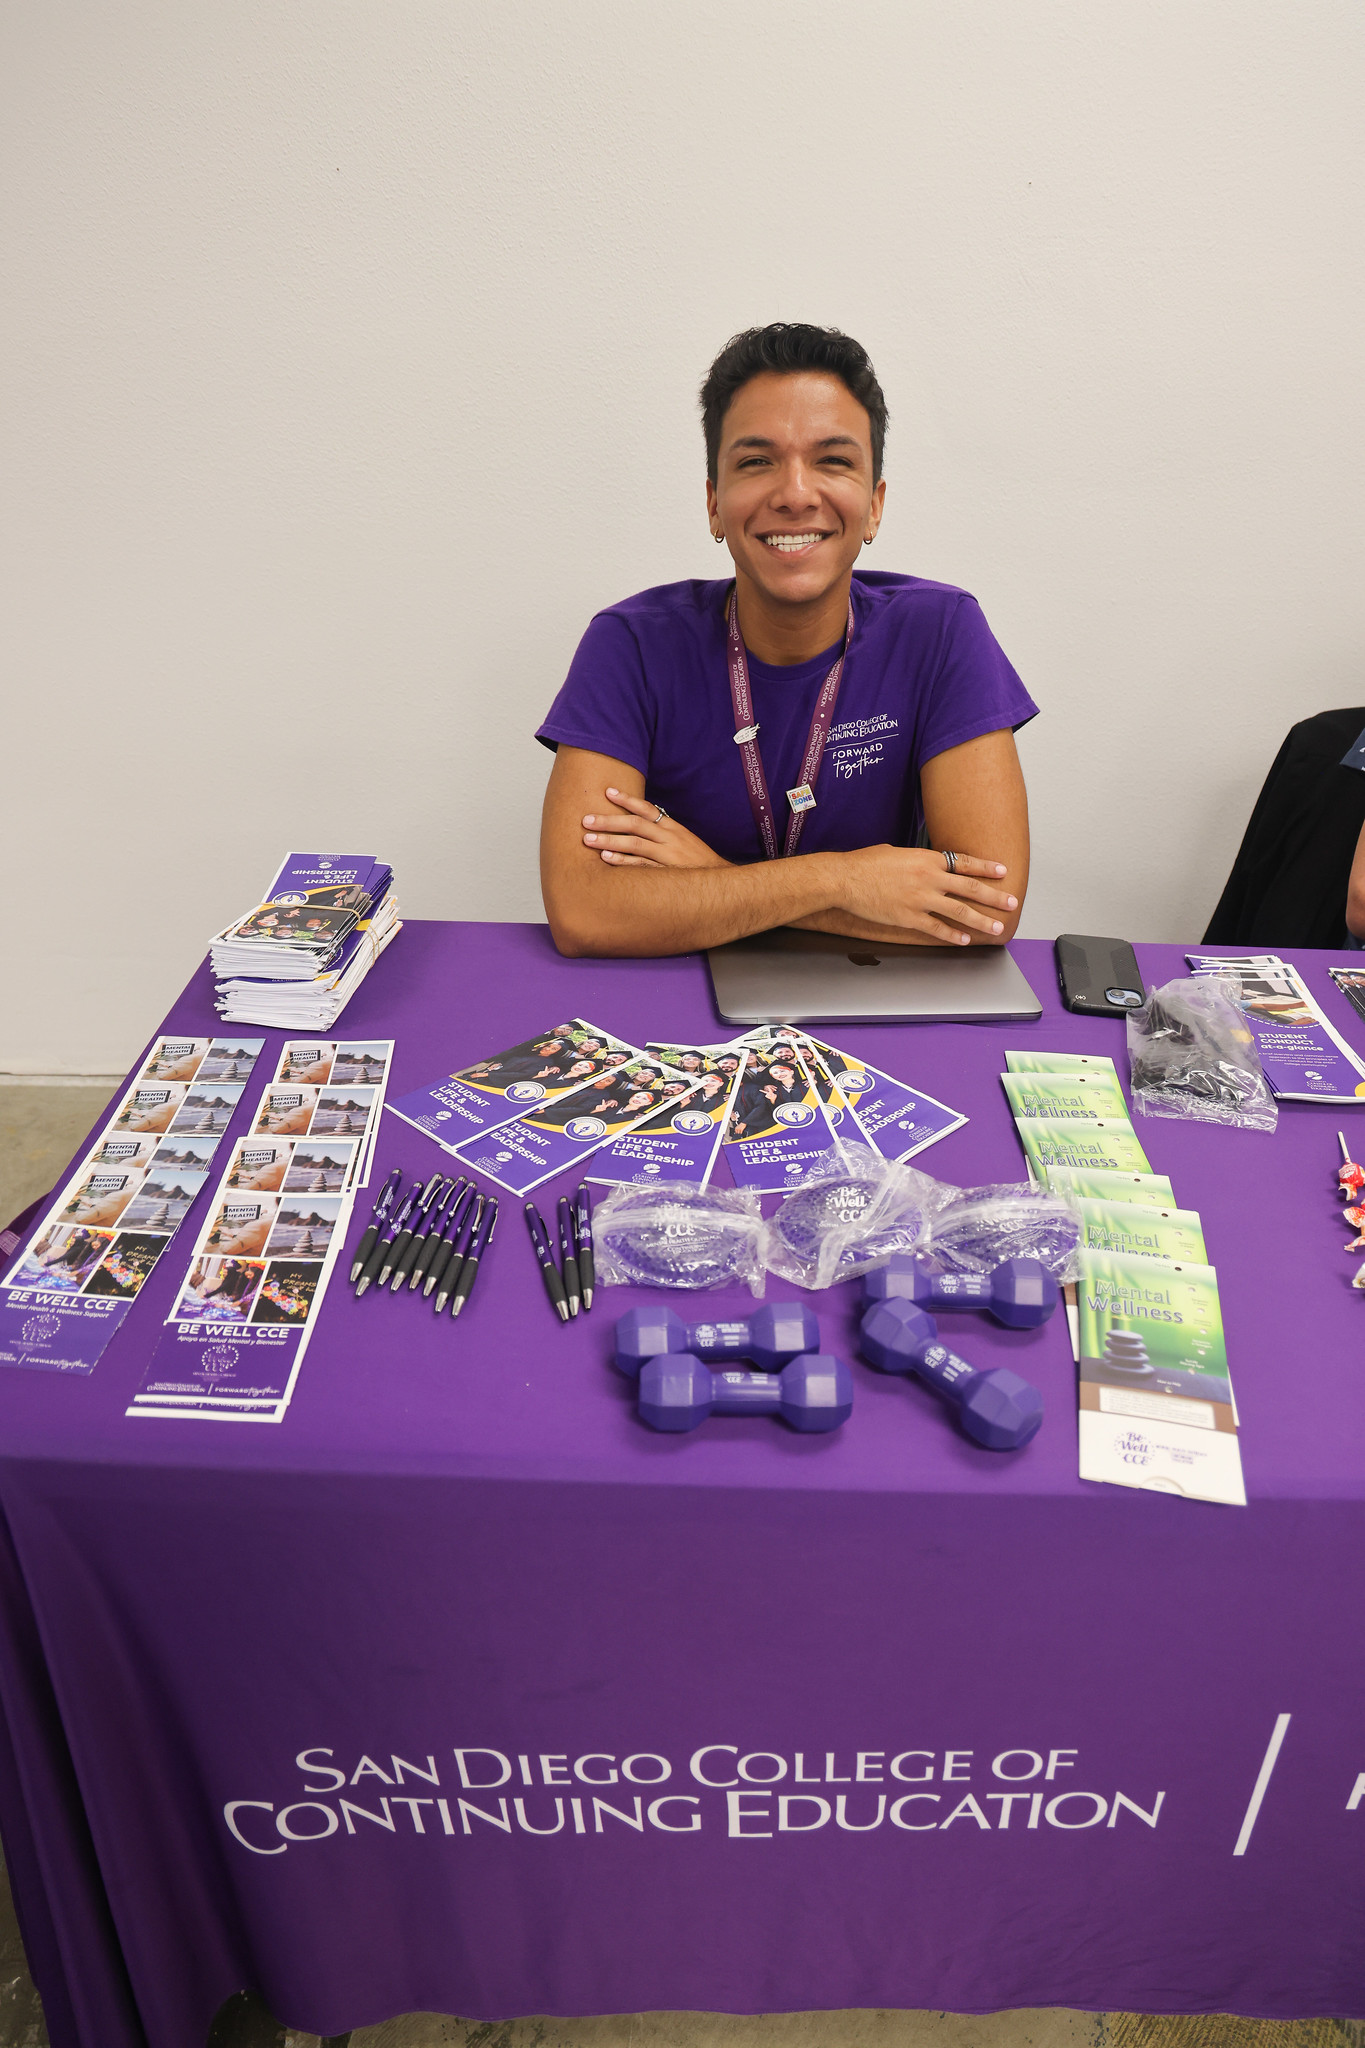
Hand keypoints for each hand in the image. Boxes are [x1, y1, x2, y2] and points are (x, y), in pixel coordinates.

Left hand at [582, 789, 730, 868]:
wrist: (720, 882)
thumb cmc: (698, 862)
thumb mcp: (683, 841)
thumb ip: (663, 832)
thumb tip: (641, 821)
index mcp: (673, 828)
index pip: (647, 809)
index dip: (627, 799)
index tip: (607, 791)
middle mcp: (670, 839)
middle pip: (635, 824)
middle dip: (609, 821)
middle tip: (586, 820)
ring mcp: (667, 856)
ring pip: (635, 844)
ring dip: (610, 841)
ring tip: (588, 840)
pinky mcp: (666, 874)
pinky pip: (641, 866)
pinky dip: (623, 862)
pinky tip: (606, 859)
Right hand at [835, 845, 1018, 944]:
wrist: (845, 878)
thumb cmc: (867, 862)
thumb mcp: (898, 852)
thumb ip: (918, 860)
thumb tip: (929, 865)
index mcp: (927, 859)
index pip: (965, 863)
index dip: (986, 868)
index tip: (1002, 871)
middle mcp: (929, 879)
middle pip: (970, 889)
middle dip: (994, 897)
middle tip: (1012, 902)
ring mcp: (920, 900)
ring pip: (959, 911)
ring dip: (981, 920)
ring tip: (996, 927)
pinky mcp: (908, 917)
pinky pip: (936, 928)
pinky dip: (952, 935)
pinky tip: (964, 940)